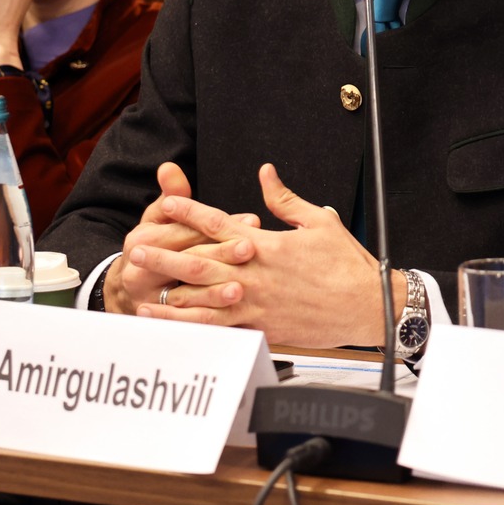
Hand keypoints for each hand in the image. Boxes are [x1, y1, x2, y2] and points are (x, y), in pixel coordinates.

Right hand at [105, 162, 258, 314]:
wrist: (129, 286)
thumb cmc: (153, 244)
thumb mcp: (158, 218)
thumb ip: (170, 195)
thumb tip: (170, 168)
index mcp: (144, 240)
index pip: (186, 231)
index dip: (219, 226)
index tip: (251, 221)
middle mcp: (143, 271)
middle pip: (189, 261)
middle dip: (222, 255)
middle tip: (251, 249)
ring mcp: (151, 298)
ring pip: (187, 296)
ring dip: (214, 293)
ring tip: (240, 289)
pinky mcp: (162, 319)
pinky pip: (187, 321)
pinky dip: (208, 317)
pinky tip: (227, 315)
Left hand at [129, 163, 388, 346]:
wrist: (368, 306)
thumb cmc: (347, 264)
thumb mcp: (319, 220)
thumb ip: (285, 199)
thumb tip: (265, 173)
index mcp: (267, 244)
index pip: (218, 223)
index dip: (188, 212)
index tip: (164, 205)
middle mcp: (255, 275)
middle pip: (199, 263)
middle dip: (164, 257)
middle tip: (136, 252)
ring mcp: (257, 305)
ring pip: (203, 302)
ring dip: (169, 299)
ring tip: (140, 296)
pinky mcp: (264, 328)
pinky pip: (221, 331)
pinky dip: (195, 330)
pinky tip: (176, 329)